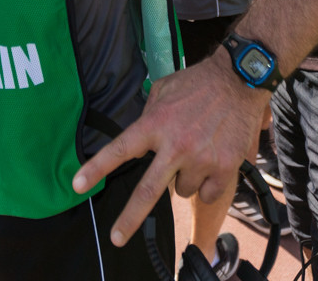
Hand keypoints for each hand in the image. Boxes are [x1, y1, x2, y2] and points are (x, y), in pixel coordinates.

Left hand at [71, 54, 266, 246]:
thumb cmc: (197, 83)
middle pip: (148, 191)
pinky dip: (208, 184)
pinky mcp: (225, 167)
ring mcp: (201, 158)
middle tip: (117, 237)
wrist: (239, 80)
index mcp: (155, 124)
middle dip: (129, 218)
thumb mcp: (163, 91)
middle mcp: (175, 145)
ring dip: (183, 178)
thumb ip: (148, 116)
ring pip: (181, 190)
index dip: (96, 168)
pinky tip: (212, 160)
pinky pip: (206, 193)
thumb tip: (138, 137)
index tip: (78, 185)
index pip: (119, 150)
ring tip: (195, 151)